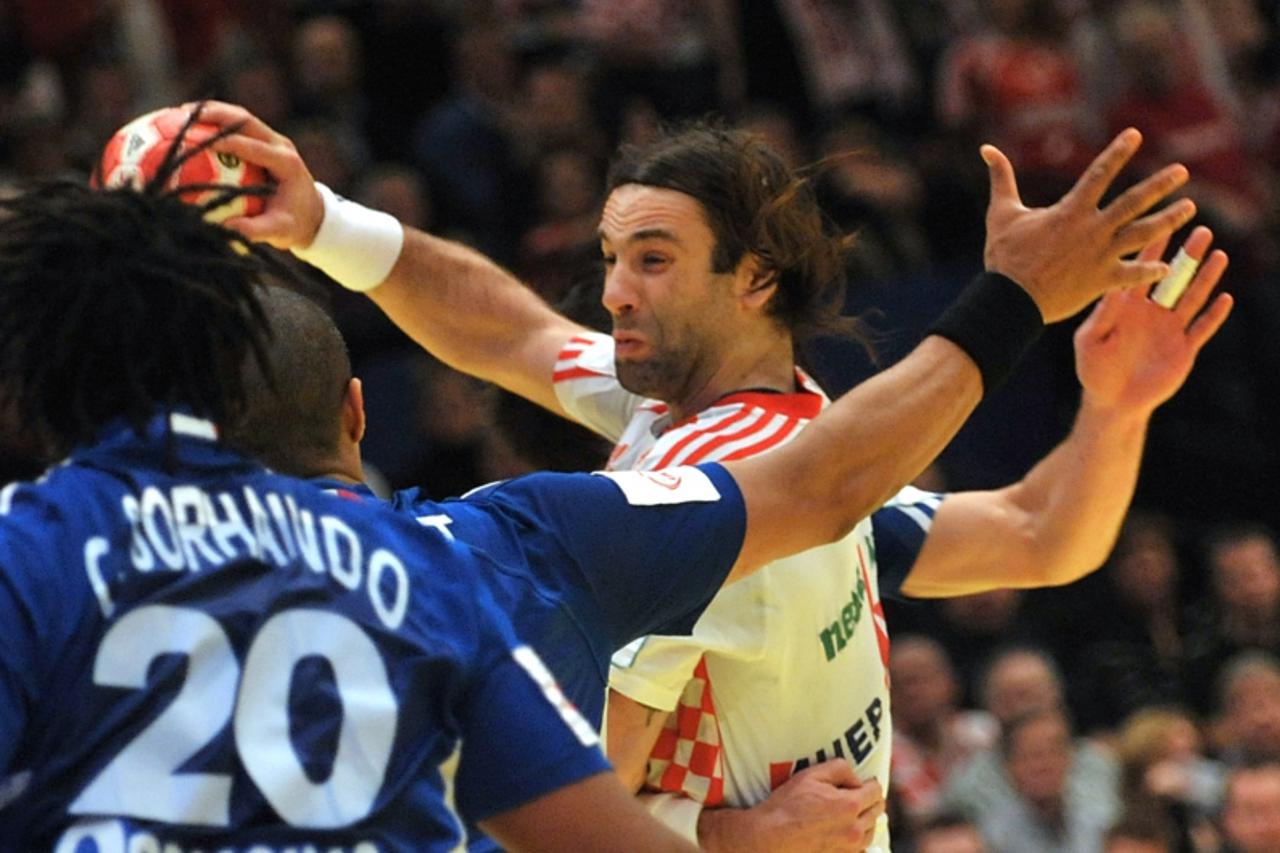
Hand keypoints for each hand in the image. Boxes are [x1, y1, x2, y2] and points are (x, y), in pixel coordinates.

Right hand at [180, 101, 325, 249]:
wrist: (312, 214)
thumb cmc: (294, 223)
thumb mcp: (280, 231)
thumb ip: (255, 230)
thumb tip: (223, 228)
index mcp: (286, 163)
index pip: (253, 146)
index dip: (224, 141)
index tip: (195, 140)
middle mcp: (280, 145)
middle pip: (245, 120)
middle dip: (213, 114)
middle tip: (182, 115)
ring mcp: (272, 139)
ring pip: (239, 116)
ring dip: (210, 112)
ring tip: (178, 112)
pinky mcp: (263, 140)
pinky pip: (235, 125)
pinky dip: (212, 122)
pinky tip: (185, 125)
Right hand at [698, 760, 883, 851]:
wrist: (771, 837)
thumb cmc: (787, 805)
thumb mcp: (811, 775)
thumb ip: (840, 769)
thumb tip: (856, 779)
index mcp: (850, 805)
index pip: (876, 791)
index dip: (869, 783)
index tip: (860, 783)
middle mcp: (854, 829)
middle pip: (877, 811)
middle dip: (869, 800)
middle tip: (854, 796)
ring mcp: (849, 848)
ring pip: (871, 831)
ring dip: (864, 821)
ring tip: (847, 814)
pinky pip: (861, 849)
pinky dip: (856, 839)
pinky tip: (841, 832)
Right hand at [983, 128, 1196, 321]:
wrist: (1009, 298)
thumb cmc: (1005, 257)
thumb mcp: (1001, 213)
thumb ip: (1001, 179)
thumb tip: (986, 149)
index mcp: (1070, 211)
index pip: (1099, 174)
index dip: (1117, 152)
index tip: (1135, 134)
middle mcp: (1091, 230)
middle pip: (1133, 202)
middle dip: (1159, 185)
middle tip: (1182, 172)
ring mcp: (1099, 256)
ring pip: (1142, 234)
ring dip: (1168, 220)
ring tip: (1189, 209)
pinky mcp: (1100, 281)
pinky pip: (1132, 274)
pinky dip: (1150, 270)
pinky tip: (1168, 266)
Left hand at [1074, 226, 1232, 415]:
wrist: (1111, 402)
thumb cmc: (1094, 369)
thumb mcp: (1090, 341)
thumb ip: (1103, 316)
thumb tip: (1115, 289)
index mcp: (1127, 305)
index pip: (1143, 271)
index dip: (1154, 248)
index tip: (1163, 223)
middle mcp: (1151, 311)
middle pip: (1173, 277)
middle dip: (1187, 255)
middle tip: (1202, 230)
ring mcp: (1169, 328)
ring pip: (1192, 297)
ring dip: (1205, 278)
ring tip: (1218, 255)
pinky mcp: (1184, 348)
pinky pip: (1202, 328)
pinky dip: (1214, 315)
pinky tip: (1225, 297)